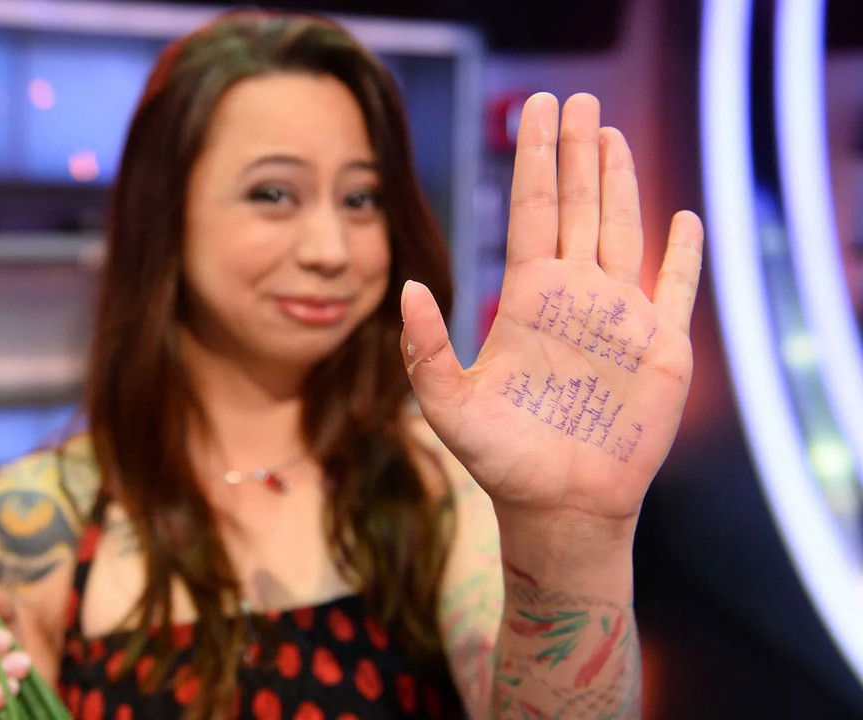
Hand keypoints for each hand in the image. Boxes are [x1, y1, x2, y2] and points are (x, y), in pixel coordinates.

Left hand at [401, 92, 702, 528]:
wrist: (559, 506)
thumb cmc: (501, 460)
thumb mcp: (448, 403)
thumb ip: (425, 347)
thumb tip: (406, 286)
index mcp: (528, 299)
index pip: (532, 210)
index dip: (533, 160)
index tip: (534, 112)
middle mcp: (574, 296)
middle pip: (576, 205)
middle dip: (575, 152)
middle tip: (574, 97)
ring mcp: (619, 317)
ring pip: (621, 230)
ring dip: (620, 182)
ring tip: (610, 133)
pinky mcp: (661, 347)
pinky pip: (677, 288)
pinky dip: (683, 254)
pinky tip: (683, 218)